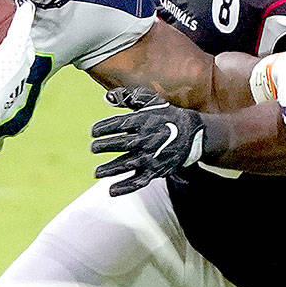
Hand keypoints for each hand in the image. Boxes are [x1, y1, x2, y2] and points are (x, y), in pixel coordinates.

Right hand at [0, 1, 34, 141]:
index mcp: (14, 52)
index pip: (22, 26)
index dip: (24, 13)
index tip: (25, 4)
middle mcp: (22, 65)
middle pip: (27, 44)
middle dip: (24, 34)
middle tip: (19, 27)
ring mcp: (20, 82)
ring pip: (26, 61)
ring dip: (22, 52)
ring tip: (15, 49)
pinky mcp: (15, 95)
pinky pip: (20, 77)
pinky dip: (16, 70)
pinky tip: (6, 73)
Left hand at [91, 87, 206, 196]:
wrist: (191, 134)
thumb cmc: (167, 116)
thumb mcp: (151, 101)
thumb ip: (129, 97)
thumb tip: (107, 96)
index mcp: (142, 122)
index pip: (117, 124)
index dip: (103, 128)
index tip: (93, 132)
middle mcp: (144, 140)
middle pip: (119, 144)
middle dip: (103, 146)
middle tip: (94, 148)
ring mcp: (149, 157)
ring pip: (124, 165)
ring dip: (109, 169)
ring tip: (97, 172)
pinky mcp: (154, 171)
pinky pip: (137, 181)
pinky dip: (124, 187)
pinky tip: (111, 190)